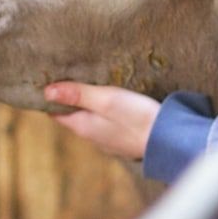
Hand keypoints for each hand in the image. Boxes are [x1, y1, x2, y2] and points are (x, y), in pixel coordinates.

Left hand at [44, 81, 159, 161]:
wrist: (170, 141)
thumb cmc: (137, 118)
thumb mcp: (106, 100)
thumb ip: (78, 94)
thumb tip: (46, 92)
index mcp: (83, 127)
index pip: (56, 112)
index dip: (52, 97)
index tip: (49, 80)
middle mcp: (93, 137)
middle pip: (74, 115)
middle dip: (70, 99)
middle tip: (69, 77)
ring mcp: (110, 141)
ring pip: (92, 120)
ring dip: (89, 105)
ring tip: (91, 86)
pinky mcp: (126, 140)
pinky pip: (109, 124)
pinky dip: (106, 113)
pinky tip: (115, 103)